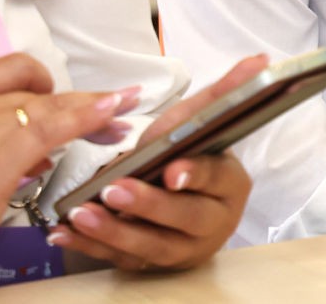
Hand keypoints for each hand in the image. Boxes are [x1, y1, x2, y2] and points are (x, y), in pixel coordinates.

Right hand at [0, 53, 139, 301]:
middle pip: (39, 90)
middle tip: (119, 107)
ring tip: (123, 116)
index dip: (47, 79)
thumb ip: (4, 138)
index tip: (73, 96)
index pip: (13, 69)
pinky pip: (52, 128)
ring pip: (52, 106)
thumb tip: (48, 144)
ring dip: (94, 111)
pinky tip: (108, 118)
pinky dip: (86, 119)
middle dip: (84, 101)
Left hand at [49, 55, 267, 271]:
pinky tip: (66, 234)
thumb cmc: (189, 156)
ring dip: (114, 231)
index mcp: (230, 185)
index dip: (195, 175)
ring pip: (152, 246)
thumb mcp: (199, 124)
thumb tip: (260, 59)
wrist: (183, 198)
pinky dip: (91, 248)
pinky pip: (121, 260)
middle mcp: (214, 223)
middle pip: (186, 218)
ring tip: (82, 213)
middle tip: (114, 189)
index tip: (172, 172)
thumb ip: (224, 93)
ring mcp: (184, 250)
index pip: (215, 179)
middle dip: (148, 205)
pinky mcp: (153, 266)